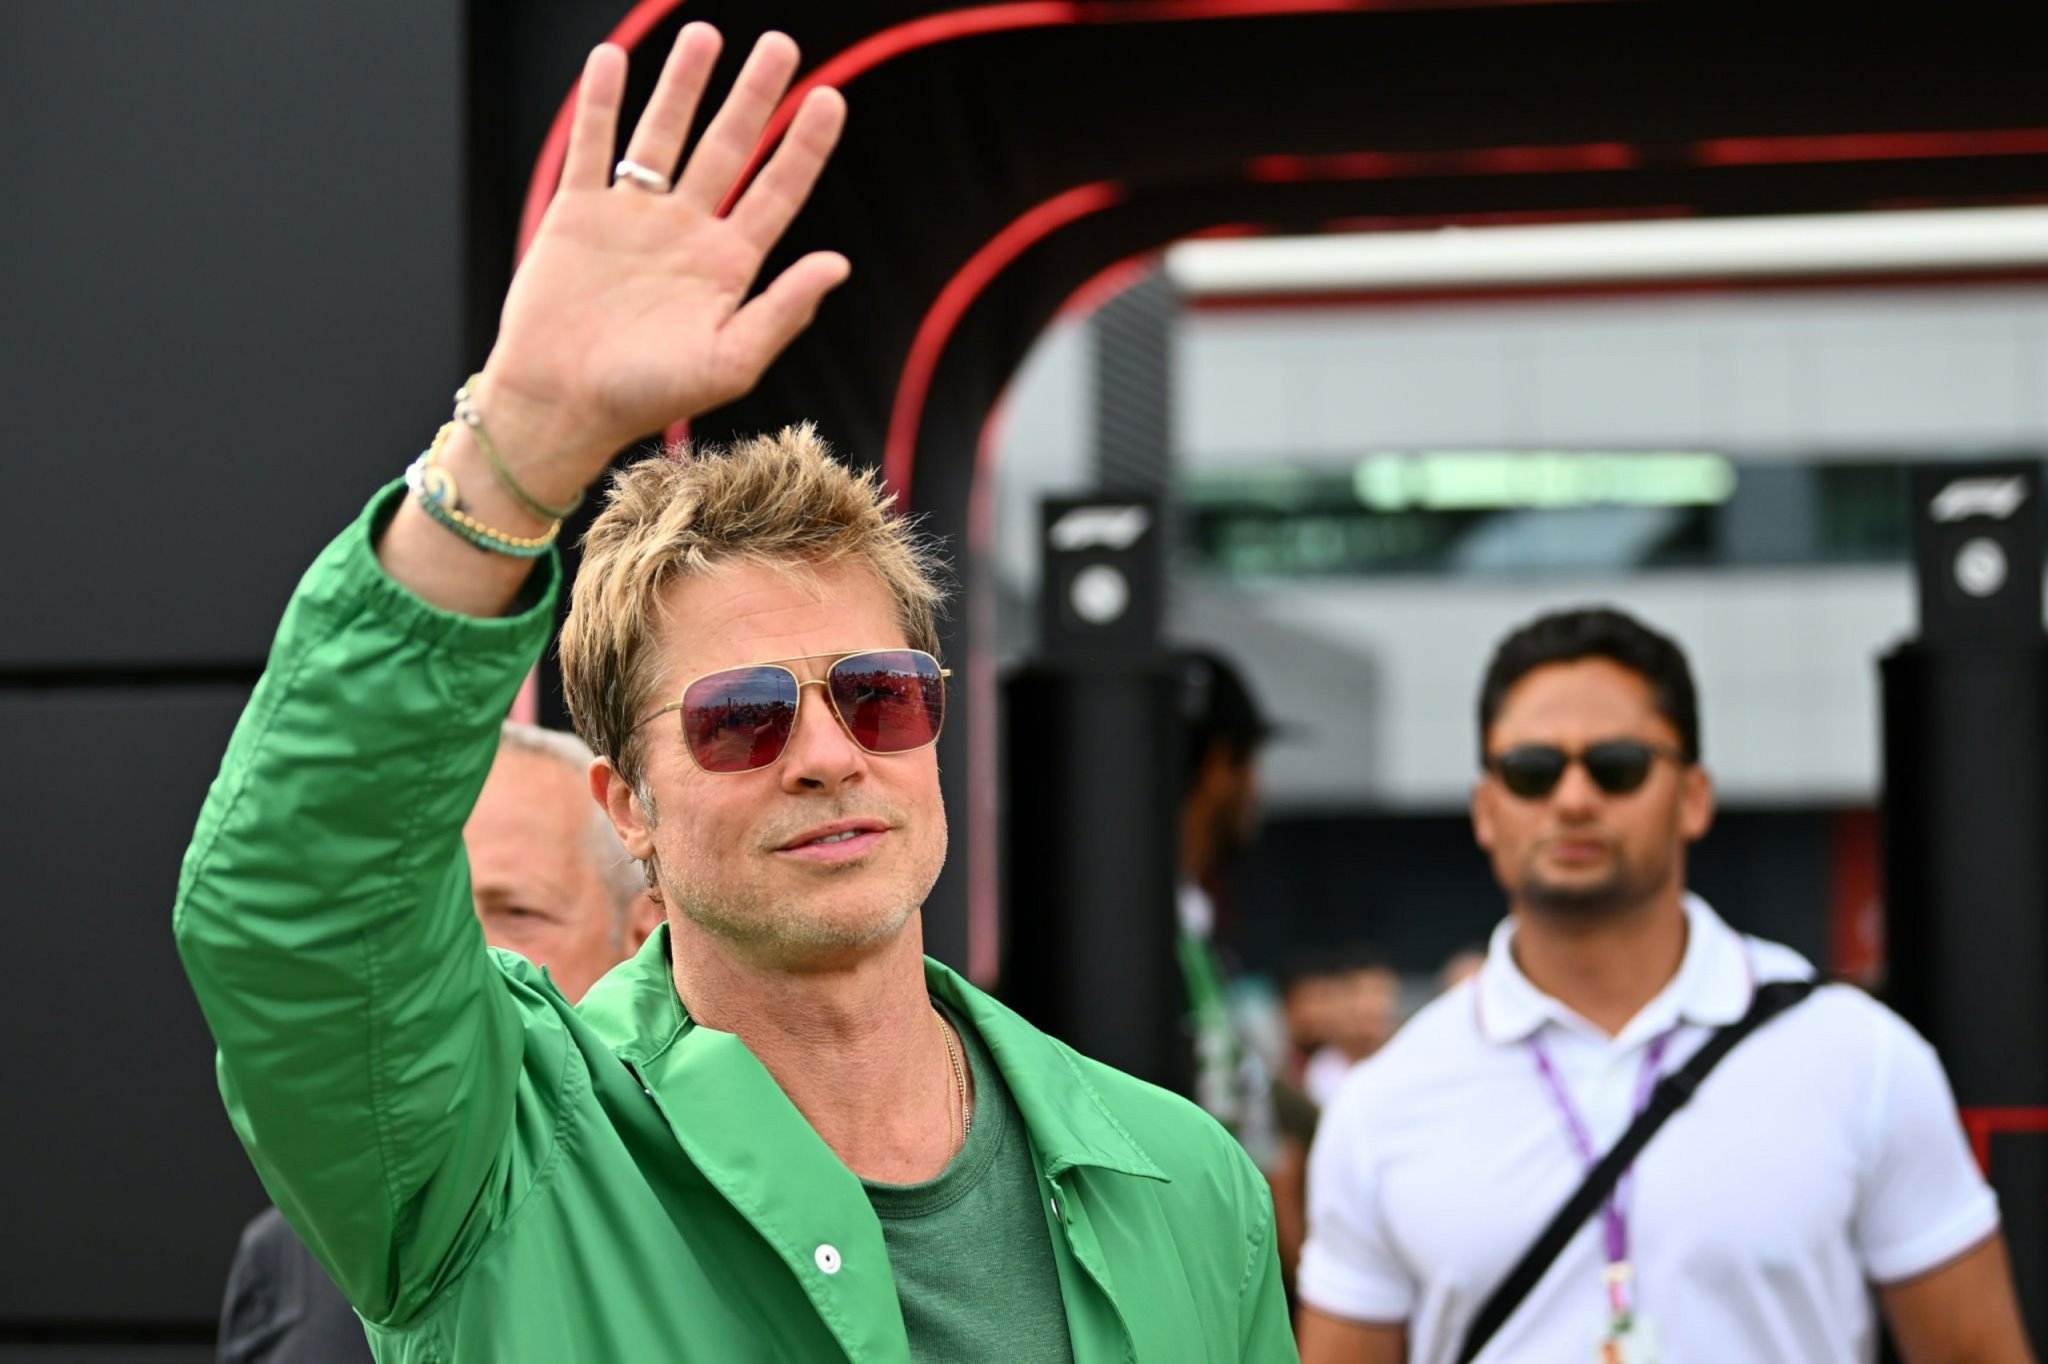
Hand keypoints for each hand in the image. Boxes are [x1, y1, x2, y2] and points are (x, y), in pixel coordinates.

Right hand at [478, 25, 848, 484]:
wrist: (562, 405)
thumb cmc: (648, 397)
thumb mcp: (730, 362)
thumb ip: (784, 311)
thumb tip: (839, 263)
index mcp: (727, 265)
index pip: (777, 192)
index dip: (804, 146)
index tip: (831, 98)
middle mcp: (685, 232)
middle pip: (728, 147)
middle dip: (754, 96)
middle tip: (782, 45)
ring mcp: (632, 218)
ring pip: (663, 134)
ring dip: (683, 85)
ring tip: (705, 34)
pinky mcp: (578, 213)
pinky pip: (593, 147)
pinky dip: (602, 104)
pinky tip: (612, 59)